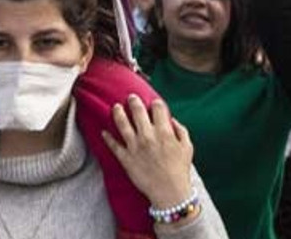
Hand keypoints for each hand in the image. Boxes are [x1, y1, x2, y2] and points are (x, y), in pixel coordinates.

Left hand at [102, 95, 193, 210]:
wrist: (170, 193)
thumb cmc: (180, 170)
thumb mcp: (187, 148)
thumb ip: (181, 131)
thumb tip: (172, 120)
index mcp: (164, 132)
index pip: (157, 109)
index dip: (155, 103)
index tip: (153, 103)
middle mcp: (148, 136)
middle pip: (137, 112)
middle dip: (134, 101)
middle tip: (131, 97)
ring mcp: (134, 146)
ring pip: (122, 124)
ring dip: (118, 113)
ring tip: (115, 107)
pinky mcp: (125, 158)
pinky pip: (113, 145)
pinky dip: (107, 138)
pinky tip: (103, 132)